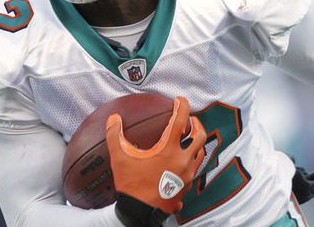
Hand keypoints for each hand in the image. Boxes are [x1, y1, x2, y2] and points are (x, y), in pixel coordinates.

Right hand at [106, 96, 205, 226]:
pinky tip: (183, 161)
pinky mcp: (187, 186)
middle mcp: (182, 159)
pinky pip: (195, 169)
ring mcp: (187, 174)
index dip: (182, 106)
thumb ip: (115, 136)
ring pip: (200, 152)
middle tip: (190, 120)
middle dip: (197, 124)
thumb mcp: (119, 159)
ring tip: (189, 138)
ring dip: (196, 142)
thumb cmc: (131, 186)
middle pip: (199, 135)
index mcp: (169, 149)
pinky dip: (192, 160)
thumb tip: (113, 119)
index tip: (180, 100)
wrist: (140, 213)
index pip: (181, 120)